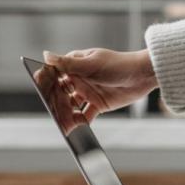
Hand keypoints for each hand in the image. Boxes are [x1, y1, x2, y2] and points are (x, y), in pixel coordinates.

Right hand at [42, 48, 157, 126]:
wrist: (143, 76)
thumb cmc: (118, 64)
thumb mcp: (92, 63)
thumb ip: (68, 63)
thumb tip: (46, 55)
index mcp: (75, 65)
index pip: (55, 75)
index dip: (46, 84)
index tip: (41, 94)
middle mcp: (79, 79)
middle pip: (61, 93)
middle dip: (55, 104)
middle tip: (51, 115)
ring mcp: (88, 92)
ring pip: (71, 106)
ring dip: (66, 115)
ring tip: (62, 126)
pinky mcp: (98, 104)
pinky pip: (85, 115)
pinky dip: (80, 122)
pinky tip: (75, 129)